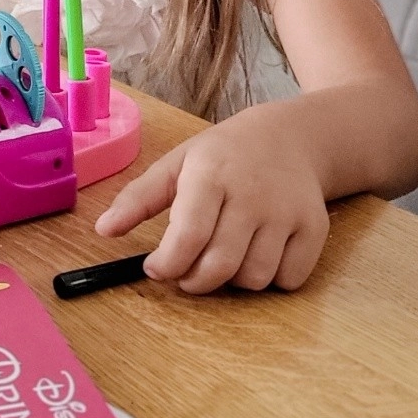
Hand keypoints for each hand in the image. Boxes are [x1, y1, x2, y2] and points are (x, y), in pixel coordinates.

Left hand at [94, 107, 330, 293]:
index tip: (154, 269)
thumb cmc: (223, 154)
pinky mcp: (314, 229)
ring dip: (231, 280)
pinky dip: (268, 280)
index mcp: (211, 174)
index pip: (189, 235)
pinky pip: (288, 281)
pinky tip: (256, 253)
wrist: (289, 137)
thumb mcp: (177, 164)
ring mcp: (287, 212)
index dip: (167, 264)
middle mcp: (252, 194)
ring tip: (222, 255)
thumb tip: (102, 231)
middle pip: (220, 265)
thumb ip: (138, 198)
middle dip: (194, 281)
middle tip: (185, 272)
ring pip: (254, 279)